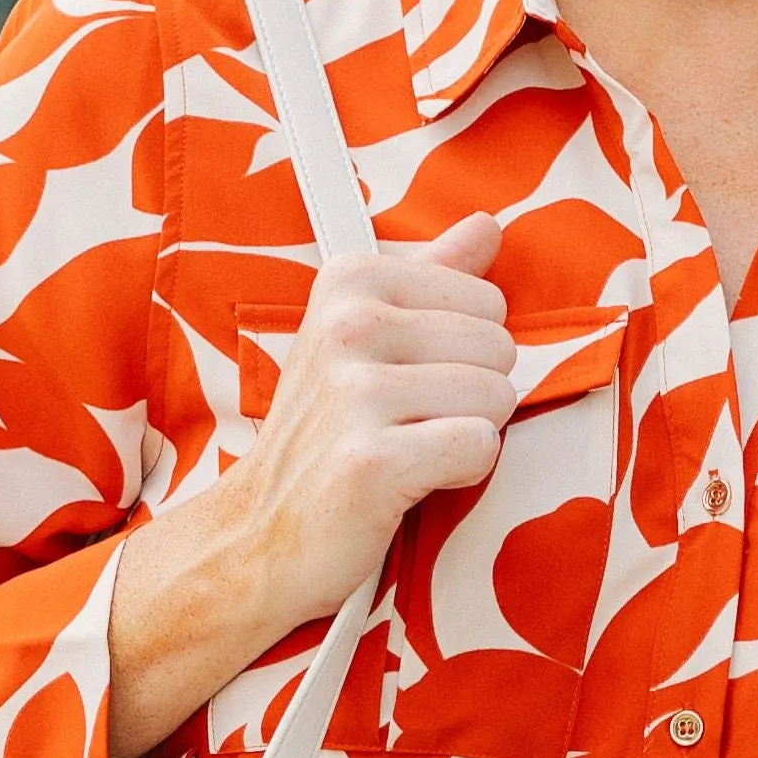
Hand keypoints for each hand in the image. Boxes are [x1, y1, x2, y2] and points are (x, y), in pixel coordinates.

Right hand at [109, 212, 511, 757]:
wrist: (258, 533)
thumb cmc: (326, 434)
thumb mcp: (365, 338)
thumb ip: (433, 278)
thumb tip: (488, 224)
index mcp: (350, 281)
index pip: (488, 302)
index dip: (463, 354)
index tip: (406, 381)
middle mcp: (348, 326)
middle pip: (499, 348)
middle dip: (472, 396)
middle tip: (408, 425)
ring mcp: (356, 394)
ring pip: (497, 399)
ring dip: (465, 437)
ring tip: (406, 451)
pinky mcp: (370, 462)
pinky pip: (479, 448)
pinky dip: (460, 474)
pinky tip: (411, 482)